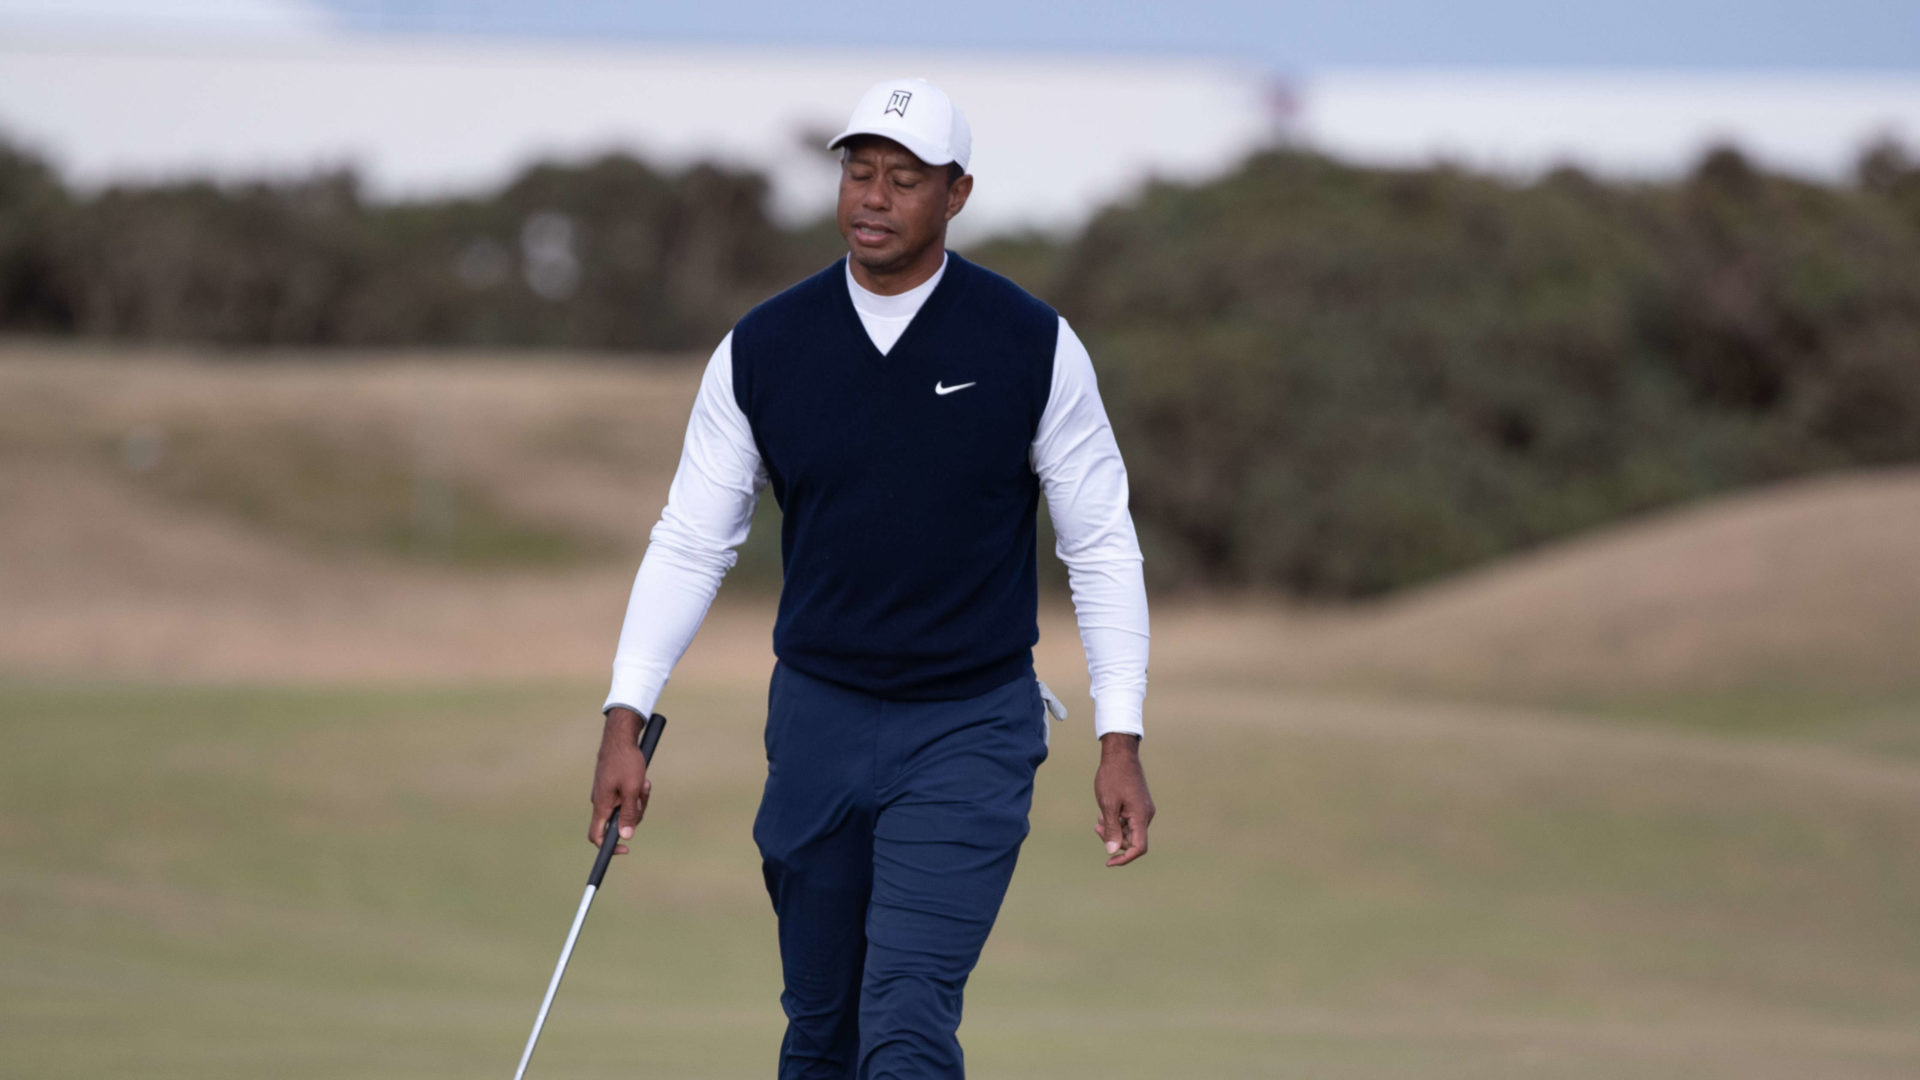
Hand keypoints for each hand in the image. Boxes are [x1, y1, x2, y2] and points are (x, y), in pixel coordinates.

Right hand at [588, 707, 651, 854]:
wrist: (620, 737)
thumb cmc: (626, 761)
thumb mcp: (632, 789)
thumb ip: (629, 814)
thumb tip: (626, 837)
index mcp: (602, 806)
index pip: (597, 836)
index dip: (609, 847)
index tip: (626, 849)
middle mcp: (601, 802)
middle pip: (618, 822)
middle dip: (635, 813)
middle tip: (644, 794)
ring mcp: (607, 794)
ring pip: (625, 809)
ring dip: (639, 799)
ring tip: (644, 783)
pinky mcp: (612, 787)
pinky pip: (626, 797)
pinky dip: (636, 791)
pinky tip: (642, 779)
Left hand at [1093, 733, 1153, 866]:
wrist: (1120, 754)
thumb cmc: (1112, 777)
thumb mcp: (1107, 804)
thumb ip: (1111, 829)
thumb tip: (1112, 851)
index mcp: (1141, 816)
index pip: (1139, 847)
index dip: (1124, 858)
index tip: (1108, 861)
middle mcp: (1146, 814)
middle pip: (1132, 840)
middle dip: (1114, 839)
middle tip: (1096, 827)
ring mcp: (1143, 809)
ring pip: (1129, 830)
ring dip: (1113, 829)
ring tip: (1098, 818)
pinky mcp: (1138, 804)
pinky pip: (1129, 820)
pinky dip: (1116, 820)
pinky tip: (1104, 811)